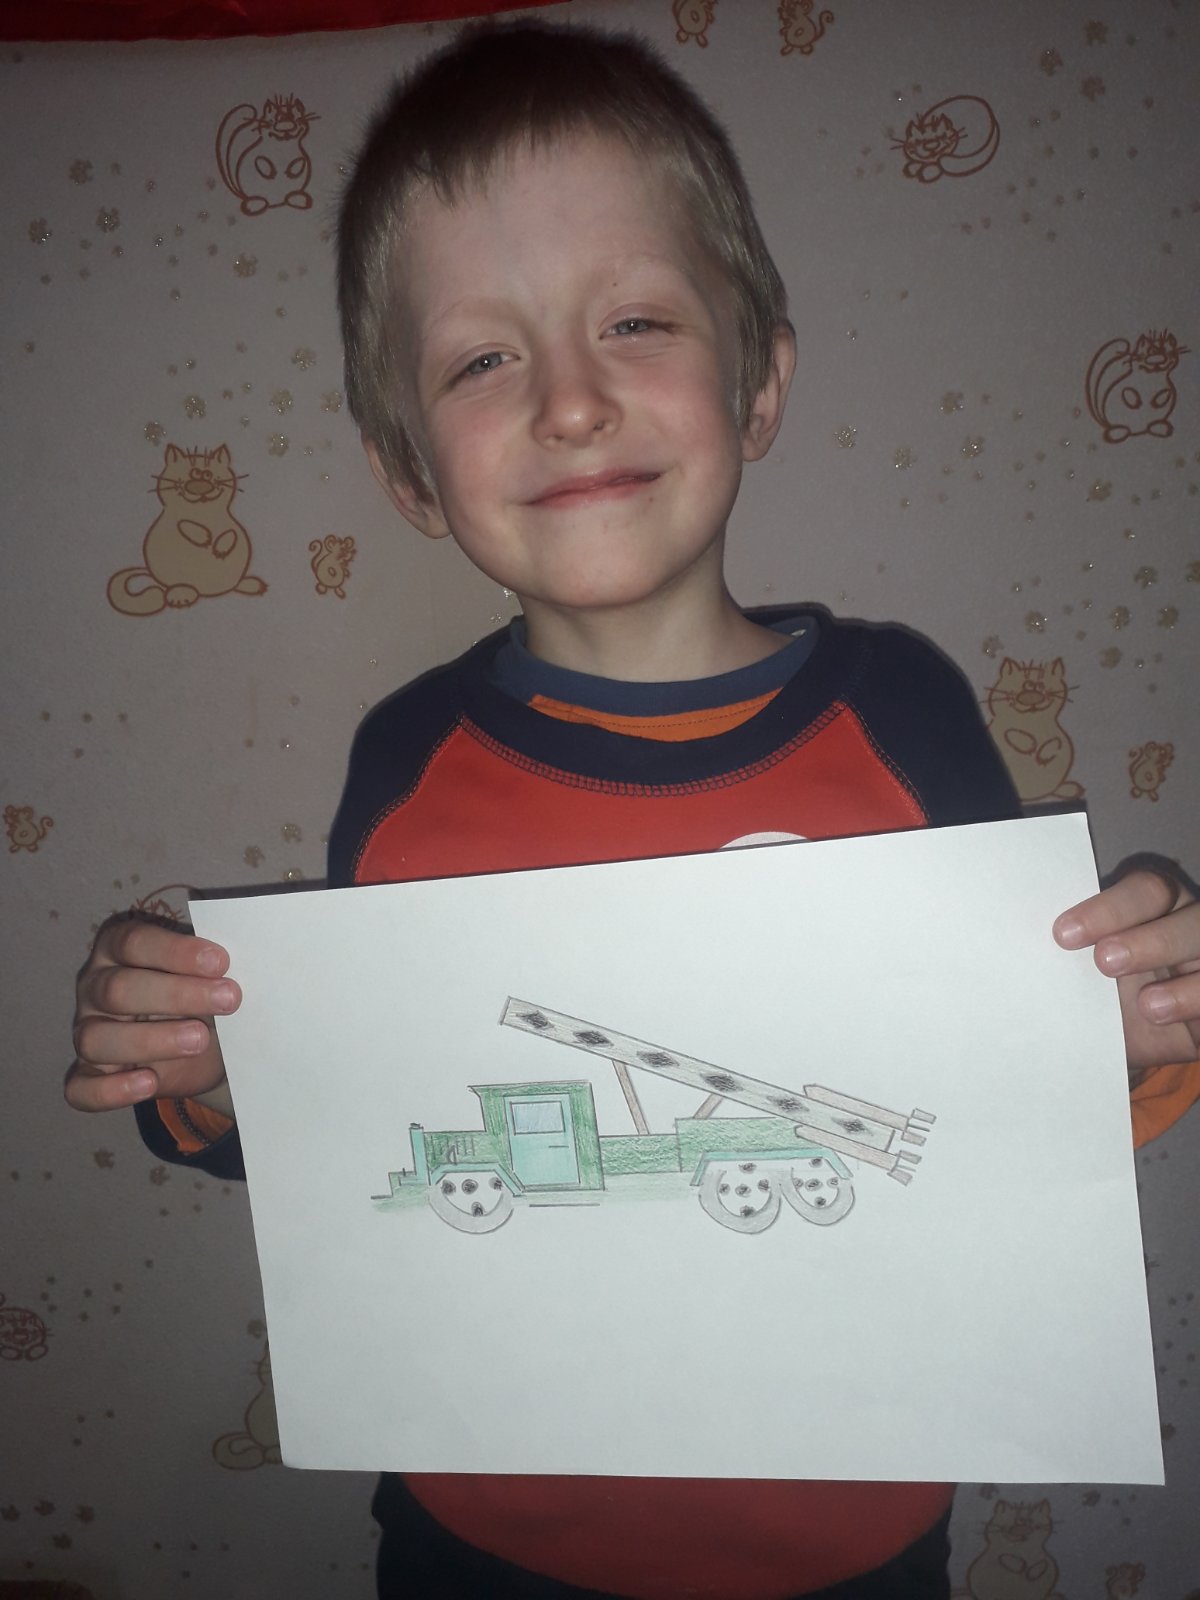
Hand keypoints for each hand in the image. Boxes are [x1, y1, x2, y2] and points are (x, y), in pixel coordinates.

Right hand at [68, 917, 238, 1112]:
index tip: (220, 962)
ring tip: (199, 1039)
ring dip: (150, 1040)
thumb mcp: (209, 978)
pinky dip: (112, 1090)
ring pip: (96, 1038)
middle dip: (176, 994)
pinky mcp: (87, 1075)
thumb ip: (213, 970)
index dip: (175, 952)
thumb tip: (238, 968)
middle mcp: (95, 987)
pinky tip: (149, 1083)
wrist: (205, 1048)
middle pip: (118, 989)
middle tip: (228, 1000)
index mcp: (118, 949)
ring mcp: (86, 1032)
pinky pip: (83, 1088)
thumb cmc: (202, 998)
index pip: (134, 942)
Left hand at [1053, 867, 1199, 1079]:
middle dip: (1149, 941)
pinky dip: (1194, 1005)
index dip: (1109, 909)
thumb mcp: (1078, 970)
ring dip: (1183, 985)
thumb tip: (1017, 950)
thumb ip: (1066, 954)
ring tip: (1148, 1004)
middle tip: (1104, 962)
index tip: (1064, 934)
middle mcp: (1188, 926)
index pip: (1144, 891)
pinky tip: (1164, 1017)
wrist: (1109, 1039)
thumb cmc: (1090, 987)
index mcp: (1153, 903)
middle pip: (1187, 922)